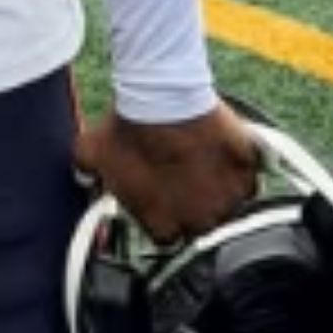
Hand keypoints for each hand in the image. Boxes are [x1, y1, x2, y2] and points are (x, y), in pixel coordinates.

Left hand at [75, 100, 259, 244]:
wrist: (161, 96)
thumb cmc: (127, 127)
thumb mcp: (92, 154)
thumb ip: (86, 175)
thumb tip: (83, 178)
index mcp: (163, 228)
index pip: (167, 236)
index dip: (163, 214)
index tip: (161, 197)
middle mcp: (200, 222)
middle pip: (200, 222)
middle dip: (192, 203)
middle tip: (182, 174)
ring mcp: (228, 200)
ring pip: (228, 203)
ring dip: (218, 189)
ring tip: (202, 159)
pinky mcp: (248, 172)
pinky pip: (248, 178)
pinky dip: (240, 168)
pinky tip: (223, 150)